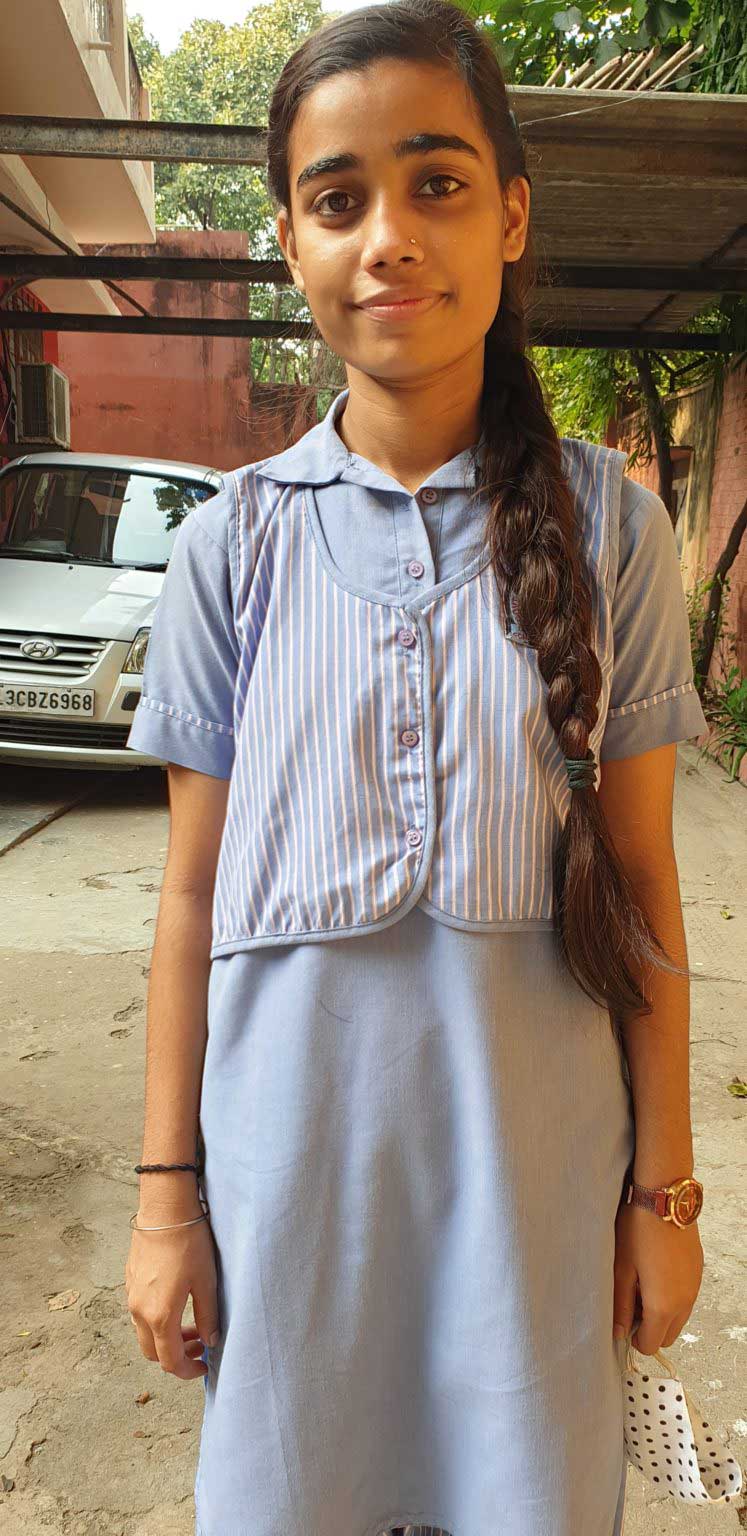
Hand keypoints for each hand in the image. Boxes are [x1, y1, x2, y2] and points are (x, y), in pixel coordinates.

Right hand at [125, 1213, 220, 1379]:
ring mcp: (131, 1295)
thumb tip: (211, 1340)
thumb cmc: (189, 1243)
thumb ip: (208, 1317)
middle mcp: (139, 1311)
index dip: (187, 1371)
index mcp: (159, 1316)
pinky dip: (157, 1319)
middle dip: (176, 1355)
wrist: (165, 1209)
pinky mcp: (130, 1280)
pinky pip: (140, 1312)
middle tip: (200, 1344)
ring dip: (166, 1337)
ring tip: (192, 1324)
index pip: (169, 1362)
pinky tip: (177, 1302)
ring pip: (144, 1332)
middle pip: (152, 1351)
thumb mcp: (206, 1282)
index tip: (204, 1365)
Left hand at [612, 1198, 703, 1354]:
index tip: (622, 1318)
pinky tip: (655, 1271)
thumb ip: (620, 1305)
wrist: (665, 1199)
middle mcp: (685, 1302)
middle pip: (667, 1336)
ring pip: (678, 1319)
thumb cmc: (638, 1231)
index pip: (651, 1345)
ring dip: (661, 1313)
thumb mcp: (621, 1269)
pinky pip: (686, 1299)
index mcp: (663, 1306)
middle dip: (649, 1328)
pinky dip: (672, 1297)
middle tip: (631, 1300)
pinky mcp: (698, 1273)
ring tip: (641, 1283)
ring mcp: (695, 1288)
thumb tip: (617, 1332)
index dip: (633, 1337)